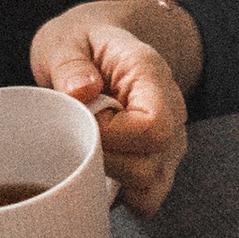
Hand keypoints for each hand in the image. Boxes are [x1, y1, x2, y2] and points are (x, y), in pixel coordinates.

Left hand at [32, 1, 194, 215]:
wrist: (103, 44)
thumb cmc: (83, 43)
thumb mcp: (65, 40)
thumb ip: (69, 64)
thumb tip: (80, 91)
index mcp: (151, 74)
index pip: (154, 127)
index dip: (113, 137)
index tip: (85, 120)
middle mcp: (173, 110)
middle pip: (152, 165)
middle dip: (106, 163)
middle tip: (79, 136)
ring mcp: (172, 140)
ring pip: (152, 189)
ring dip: (112, 182)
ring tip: (89, 151)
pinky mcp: (161, 161)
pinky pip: (147, 197)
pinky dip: (119, 194)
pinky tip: (97, 168)